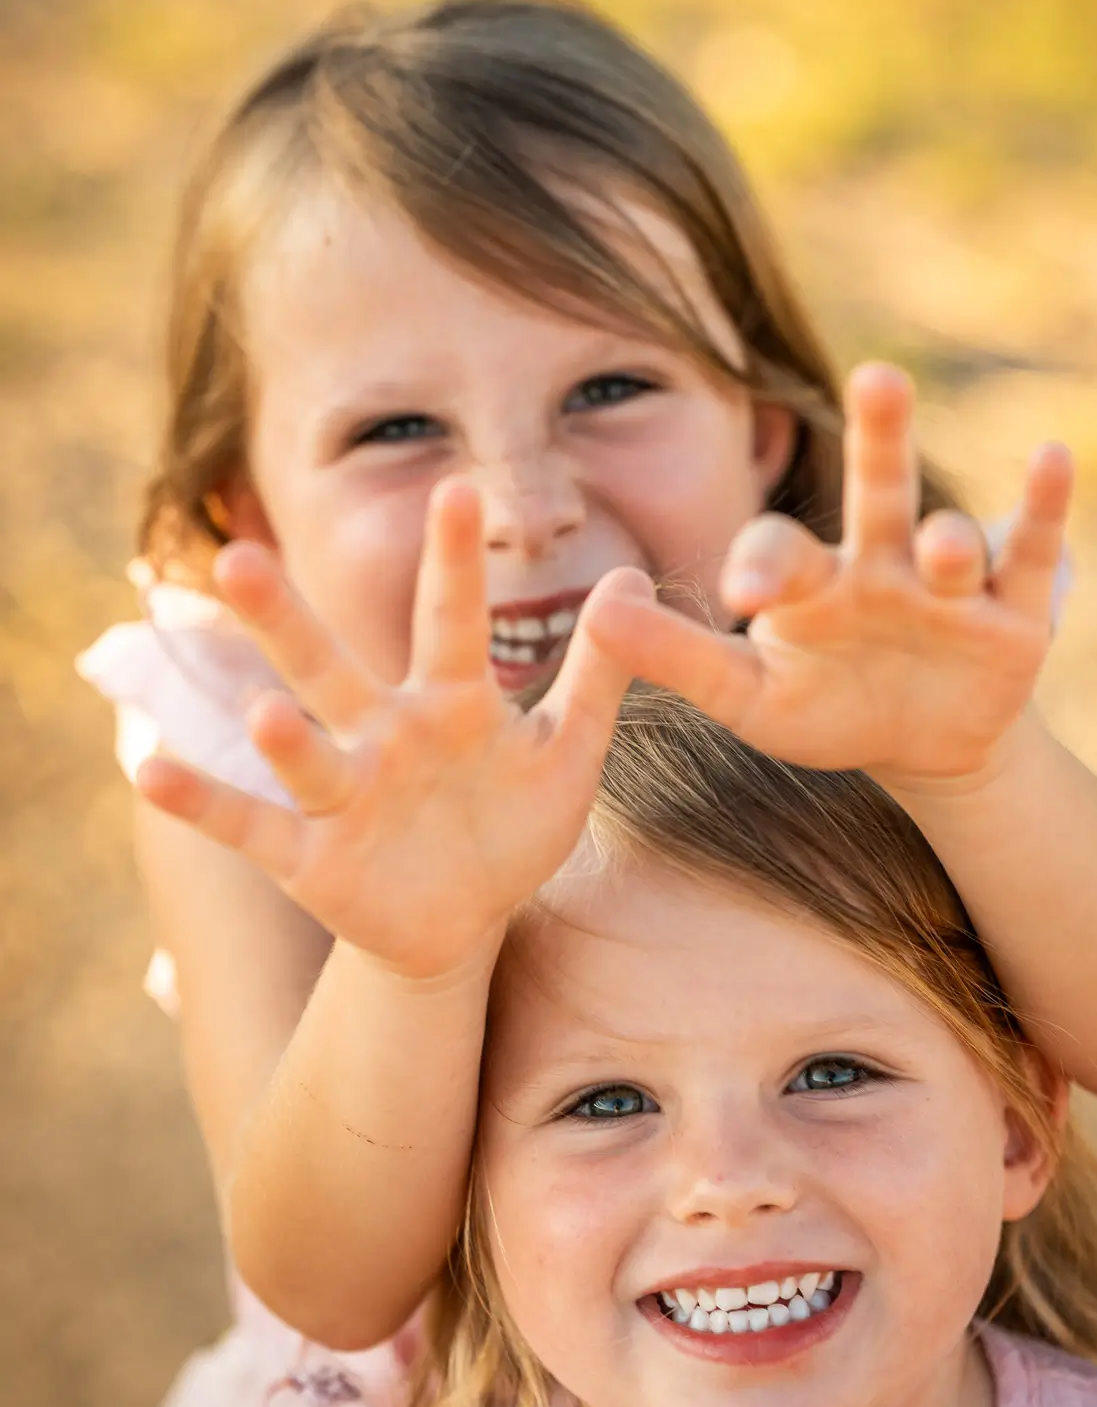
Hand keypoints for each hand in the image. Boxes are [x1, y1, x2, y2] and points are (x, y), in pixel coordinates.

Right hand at [136, 480, 648, 981]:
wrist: (466, 920)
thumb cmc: (513, 824)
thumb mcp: (568, 753)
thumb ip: (600, 672)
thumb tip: (634, 580)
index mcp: (451, 702)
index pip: (450, 620)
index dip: (453, 560)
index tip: (456, 486)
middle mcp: (384, 734)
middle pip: (332, 666)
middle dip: (287, 617)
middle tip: (238, 554)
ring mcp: (345, 794)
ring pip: (300, 752)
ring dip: (278, 733)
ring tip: (261, 709)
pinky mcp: (313, 859)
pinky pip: (253, 827)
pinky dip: (204, 804)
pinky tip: (151, 772)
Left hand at [584, 363, 1071, 784]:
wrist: (923, 745)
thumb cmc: (826, 710)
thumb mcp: (747, 698)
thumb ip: (674, 656)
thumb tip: (595, 609)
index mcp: (810, 581)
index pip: (781, 552)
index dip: (763, 564)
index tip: (744, 594)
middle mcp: (880, 563)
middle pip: (875, 491)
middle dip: (880, 438)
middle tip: (877, 379)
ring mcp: (949, 583)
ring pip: (951, 539)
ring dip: (950, 535)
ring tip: (943, 550)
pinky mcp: (1016, 612)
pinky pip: (1030, 552)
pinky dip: (1041, 508)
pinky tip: (1051, 457)